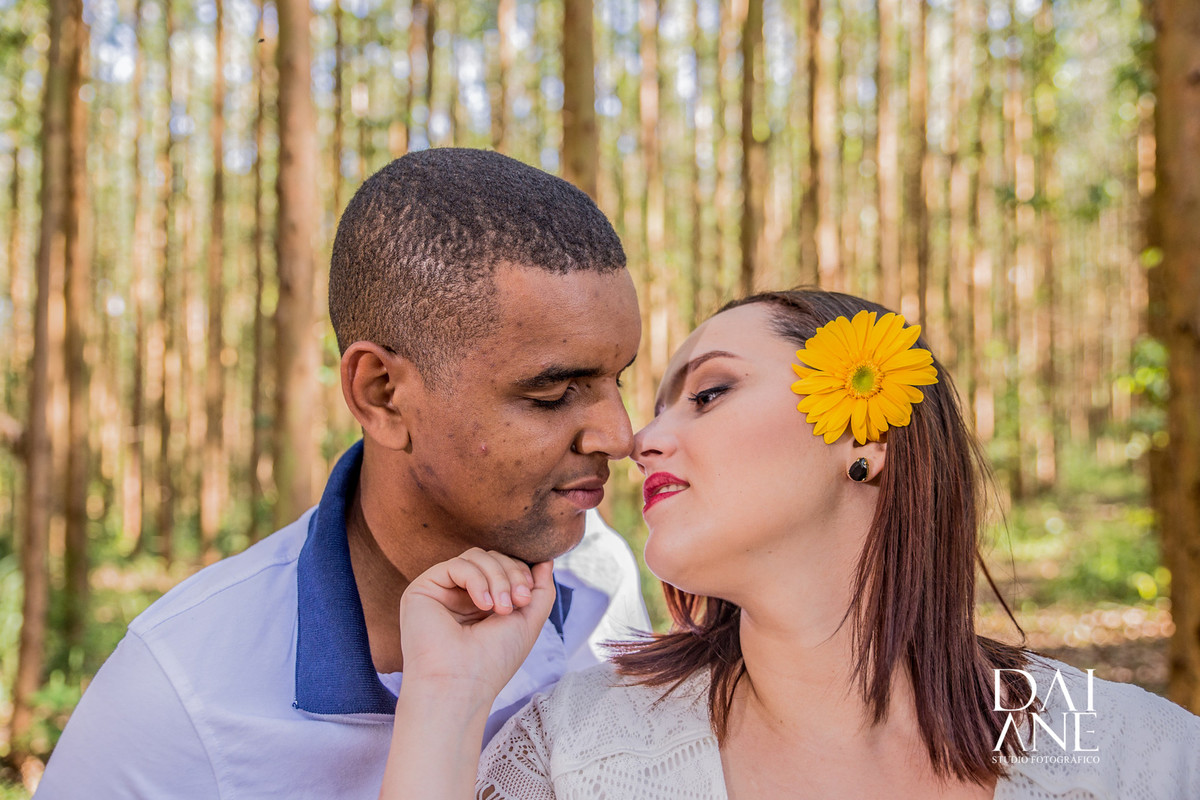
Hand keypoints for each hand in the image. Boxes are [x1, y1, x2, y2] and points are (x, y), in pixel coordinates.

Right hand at [398, 548, 556, 702]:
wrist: (461, 687)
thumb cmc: (493, 661)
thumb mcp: (528, 621)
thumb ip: (540, 590)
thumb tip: (546, 559)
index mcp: (481, 602)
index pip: (503, 566)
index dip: (519, 572)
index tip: (526, 599)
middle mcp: (459, 594)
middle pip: (491, 557)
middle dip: (511, 574)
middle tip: (518, 602)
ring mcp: (440, 591)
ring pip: (476, 557)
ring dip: (498, 577)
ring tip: (501, 609)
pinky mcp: (422, 589)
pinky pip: (457, 565)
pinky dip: (477, 580)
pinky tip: (483, 605)